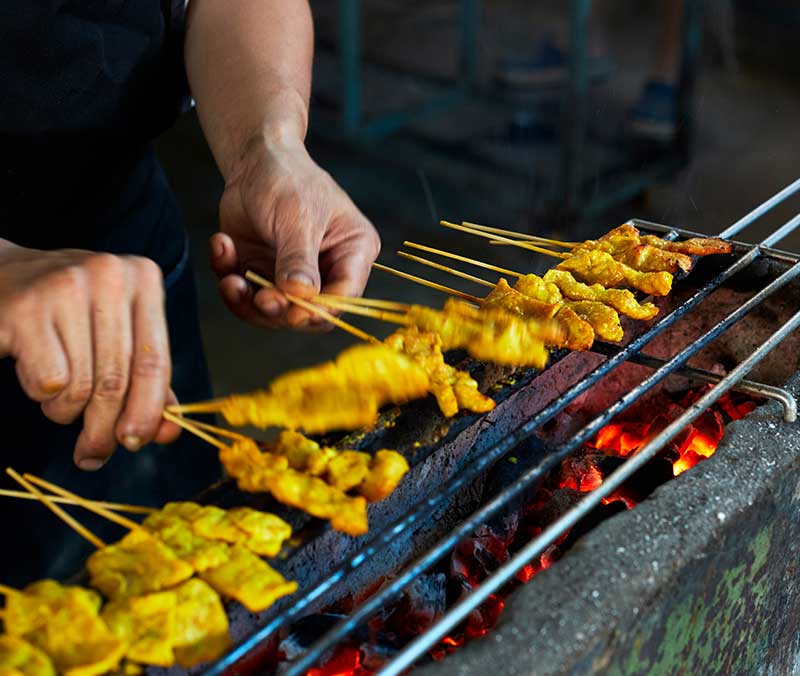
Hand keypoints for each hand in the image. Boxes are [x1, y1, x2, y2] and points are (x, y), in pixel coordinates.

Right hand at [0, 243, 179, 469]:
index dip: (149, 412)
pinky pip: (49, 381)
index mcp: (143, 279)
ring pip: (81, 386)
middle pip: (118, 379)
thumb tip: (168, 433)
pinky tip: (35, 375)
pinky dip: (42, 395)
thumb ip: (147, 381)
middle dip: (105, 429)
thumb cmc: (69, 312)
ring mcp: (66, 287)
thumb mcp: (117, 334)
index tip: (136, 443)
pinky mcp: (25, 308)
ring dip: (68, 411)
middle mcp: (109, 275)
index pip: (155, 362)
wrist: (0, 277)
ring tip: (58, 398)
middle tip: (93, 454)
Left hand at [211, 133, 380, 327]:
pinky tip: (221, 245)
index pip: (344, 295)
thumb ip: (299, 259)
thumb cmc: (288, 180)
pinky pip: (244, 294)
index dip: (320, 310)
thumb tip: (301, 296)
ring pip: (273, 312)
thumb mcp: (297, 217)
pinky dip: (228, 276)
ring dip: (247, 302)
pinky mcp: (262, 275)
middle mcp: (326, 270)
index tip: (294, 314)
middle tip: (258, 297)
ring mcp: (292, 277)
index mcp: (352, 252)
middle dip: (279, 310)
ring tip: (229, 279)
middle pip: (308, 312)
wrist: (253, 162)